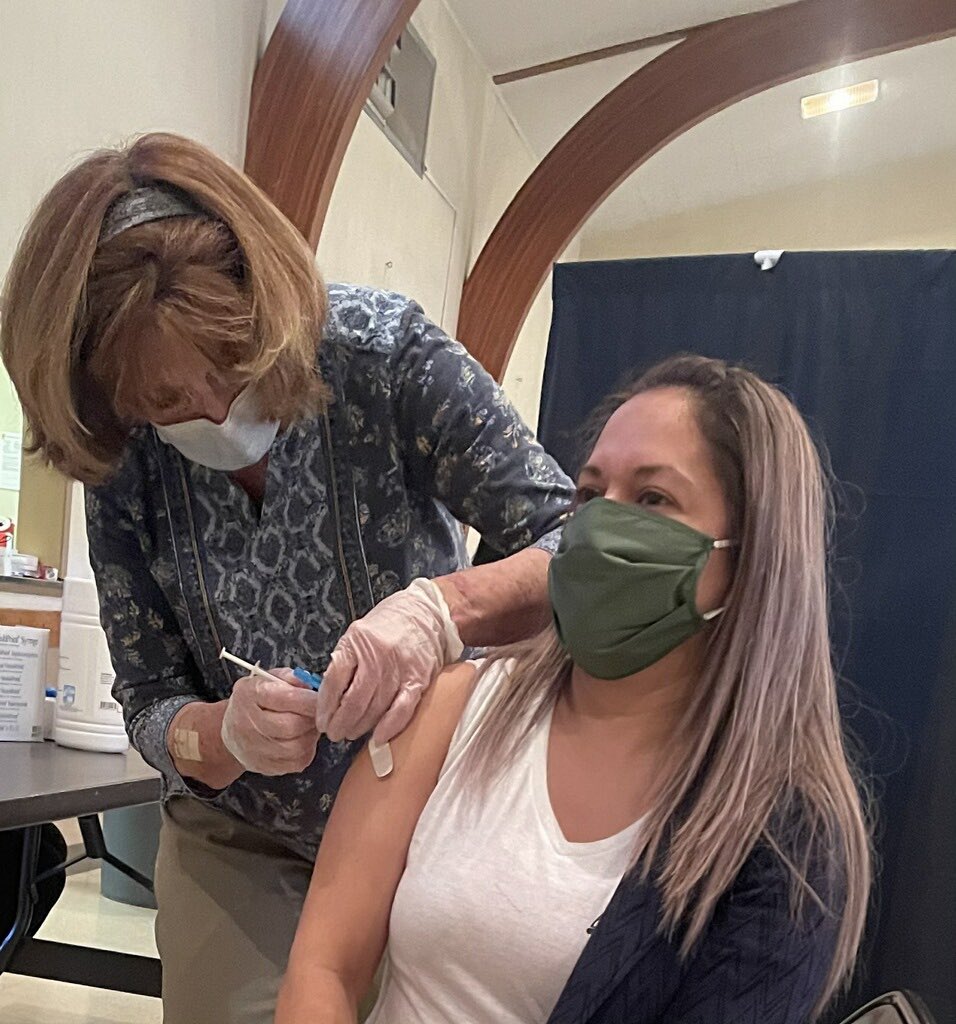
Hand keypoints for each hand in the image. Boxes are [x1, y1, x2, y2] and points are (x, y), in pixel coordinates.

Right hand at [221, 668, 319, 775]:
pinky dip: (306, 750)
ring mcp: (254, 749)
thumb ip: (290, 677)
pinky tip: (301, 739)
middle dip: (311, 718)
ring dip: (311, 735)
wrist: (231, 731)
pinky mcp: (264, 767)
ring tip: (308, 725)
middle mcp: (247, 724)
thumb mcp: (267, 679)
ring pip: (297, 747)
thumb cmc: (254, 701)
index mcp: (249, 695)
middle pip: (292, 726)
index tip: (322, 698)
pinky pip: (297, 762)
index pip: (287, 698)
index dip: (310, 699)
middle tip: (316, 712)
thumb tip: (309, 683)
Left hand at [318, 579, 463, 743]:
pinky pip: (402, 710)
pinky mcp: (419, 680)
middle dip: (340, 723)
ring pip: (375, 708)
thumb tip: (330, 696)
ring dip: (360, 727)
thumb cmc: (391, 624)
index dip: (325, 706)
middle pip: (353, 700)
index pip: (334, 681)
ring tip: (351, 733)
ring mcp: (400, 668)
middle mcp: (378, 655)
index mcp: (358, 641)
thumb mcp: (358, 633)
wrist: (428, 612)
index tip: (322, 720)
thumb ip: (345, 661)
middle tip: (334, 733)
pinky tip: (378, 737)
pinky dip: (389, 727)